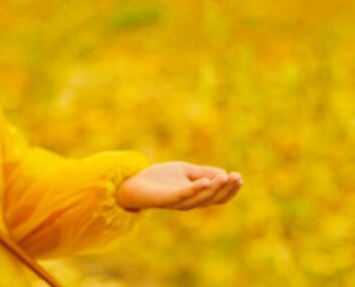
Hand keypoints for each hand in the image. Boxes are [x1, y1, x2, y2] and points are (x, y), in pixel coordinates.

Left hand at [116, 161, 242, 210]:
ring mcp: (177, 202)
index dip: (230, 189)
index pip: (218, 196)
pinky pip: (182, 195)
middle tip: (237, 177)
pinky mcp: (165, 199)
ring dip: (214, 189)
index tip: (240, 178)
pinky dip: (194, 189)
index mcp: (195, 196)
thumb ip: (202, 172)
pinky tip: (205, 181)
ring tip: (224, 178)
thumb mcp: (185, 171)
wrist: (133, 181)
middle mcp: (189, 202)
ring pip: (200, 199)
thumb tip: (223, 174)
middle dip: (226, 189)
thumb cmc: (159, 178)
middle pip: (212, 199)